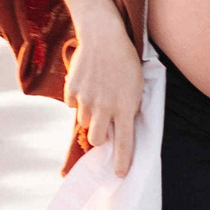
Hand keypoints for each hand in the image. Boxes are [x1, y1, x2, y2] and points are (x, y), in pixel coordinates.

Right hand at [64, 20, 144, 174]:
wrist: (104, 35)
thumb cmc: (126, 60)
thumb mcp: (136, 86)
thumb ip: (129, 108)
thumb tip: (120, 126)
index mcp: (125, 108)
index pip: (125, 144)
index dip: (123, 162)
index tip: (120, 174)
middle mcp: (104, 108)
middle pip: (97, 138)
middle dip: (100, 137)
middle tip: (103, 126)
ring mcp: (86, 100)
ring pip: (84, 120)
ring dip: (90, 114)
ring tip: (98, 94)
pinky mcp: (72, 90)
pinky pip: (72, 103)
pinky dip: (78, 98)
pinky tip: (87, 83)